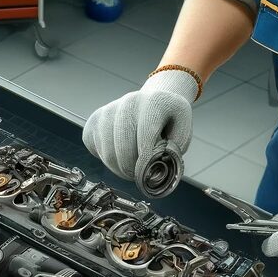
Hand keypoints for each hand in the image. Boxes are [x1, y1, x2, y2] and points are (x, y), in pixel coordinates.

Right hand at [83, 70, 197, 180]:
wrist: (155, 103)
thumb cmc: (169, 122)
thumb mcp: (183, 132)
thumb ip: (174, 150)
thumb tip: (154, 165)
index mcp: (155, 102)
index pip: (145, 141)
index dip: (146, 165)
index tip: (149, 174)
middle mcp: (129, 101)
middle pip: (123, 151)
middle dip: (132, 172)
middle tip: (140, 175)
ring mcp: (109, 110)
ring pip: (108, 155)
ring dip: (119, 169)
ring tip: (131, 166)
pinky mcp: (94, 120)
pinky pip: (94, 149)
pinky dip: (105, 160)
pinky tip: (118, 154)